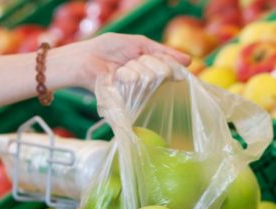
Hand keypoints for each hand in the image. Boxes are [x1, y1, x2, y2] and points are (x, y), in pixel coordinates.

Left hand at [54, 33, 190, 89]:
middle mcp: (147, 81)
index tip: (172, 66)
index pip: (170, 68)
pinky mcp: (126, 99)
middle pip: (160, 72)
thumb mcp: (139, 44)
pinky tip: (116, 76)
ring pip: (146, 77)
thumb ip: (162, 51)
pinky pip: (134, 86)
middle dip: (145, 62)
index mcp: (152, 68)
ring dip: (132, 68)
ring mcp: (137, 91)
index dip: (171, 65)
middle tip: (130, 60)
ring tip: (119, 69)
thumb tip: (188, 61)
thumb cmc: (110, 48)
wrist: (87, 58)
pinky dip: (125, 77)